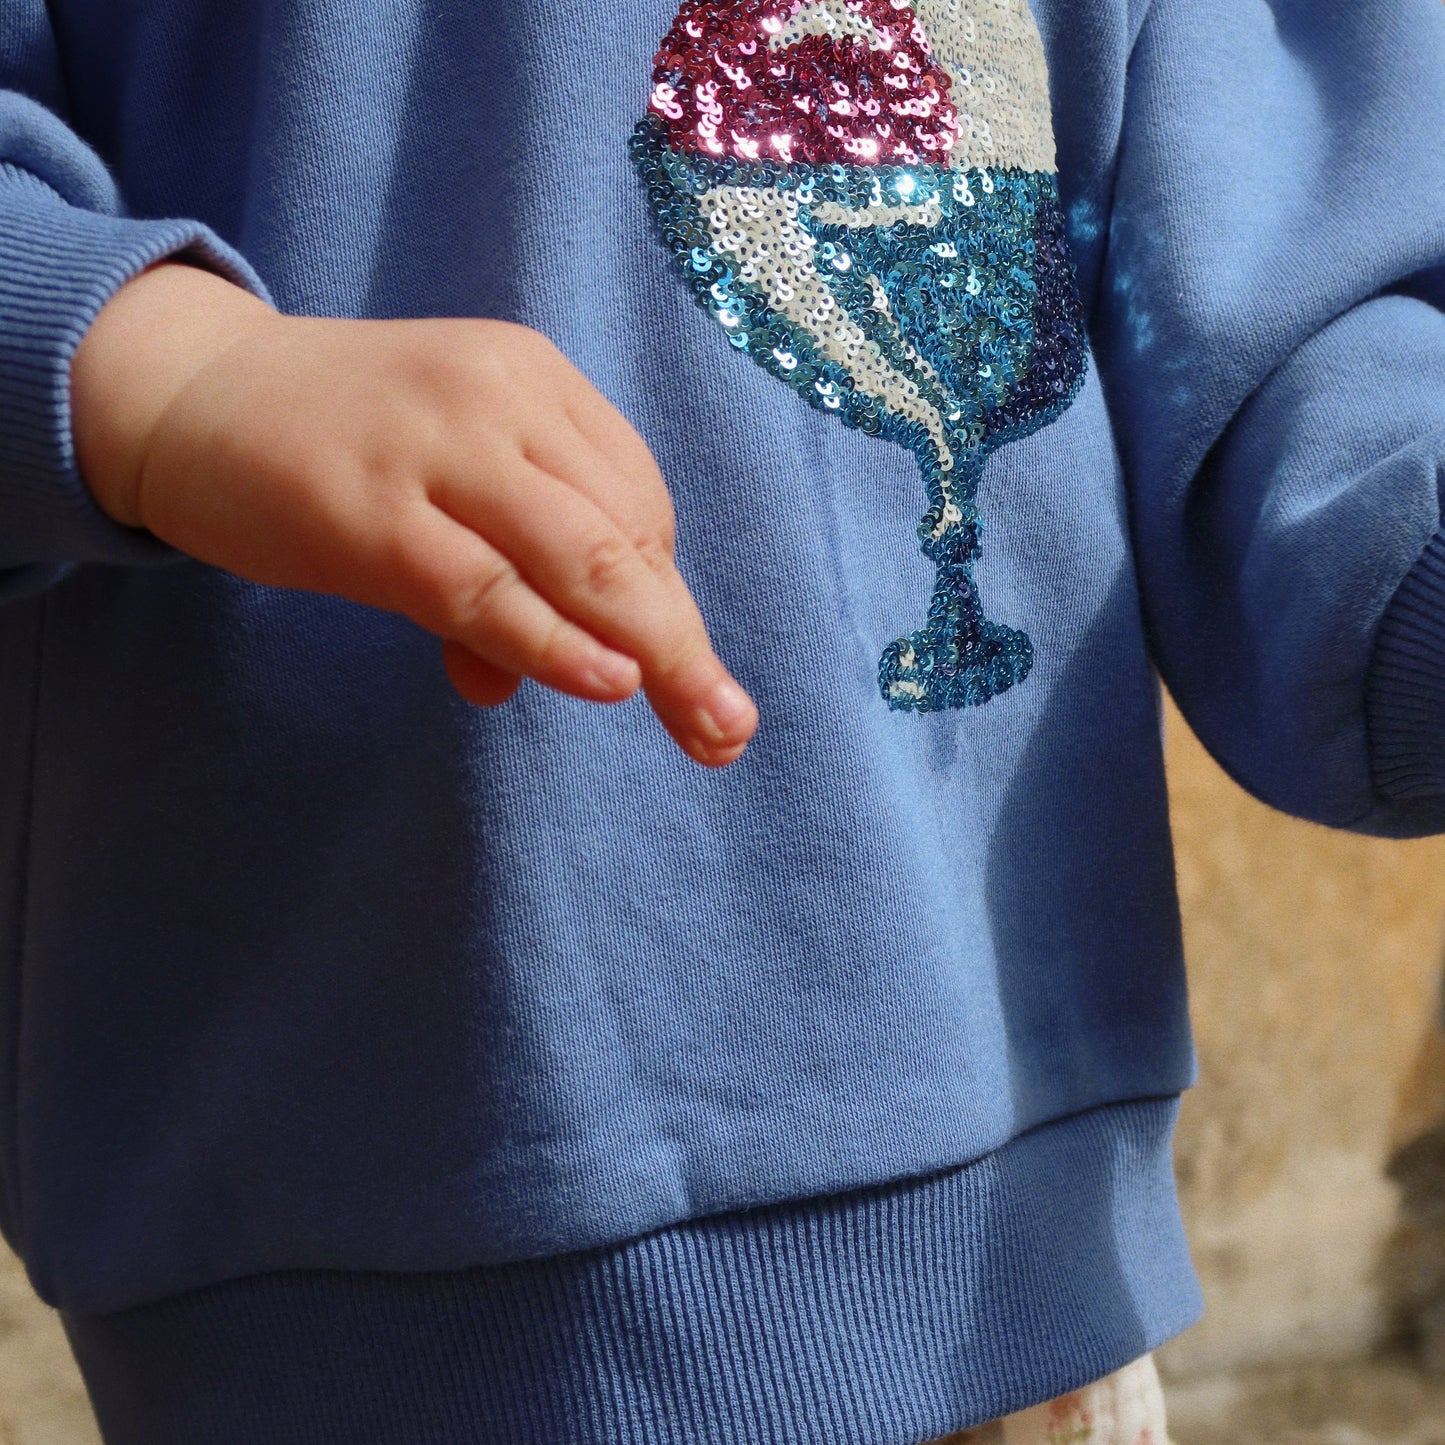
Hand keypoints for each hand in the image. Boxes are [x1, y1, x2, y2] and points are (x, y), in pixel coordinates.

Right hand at [70, 261, 758, 766]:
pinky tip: (612, 682)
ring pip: (580, 558)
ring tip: (706, 728)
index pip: (637, 498)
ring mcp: (438, 449)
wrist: (189, 393)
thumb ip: (495, 572)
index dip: (661, 592)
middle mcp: (502, 399)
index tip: (665, 664)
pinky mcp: (373, 510)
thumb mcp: (439, 489)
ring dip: (658, 651)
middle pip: (630, 534)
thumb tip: (515, 682)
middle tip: (729, 726)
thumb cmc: (339, 445)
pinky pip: (487, 589)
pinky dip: (555, 641)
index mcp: (537, 381)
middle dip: (688, 639)